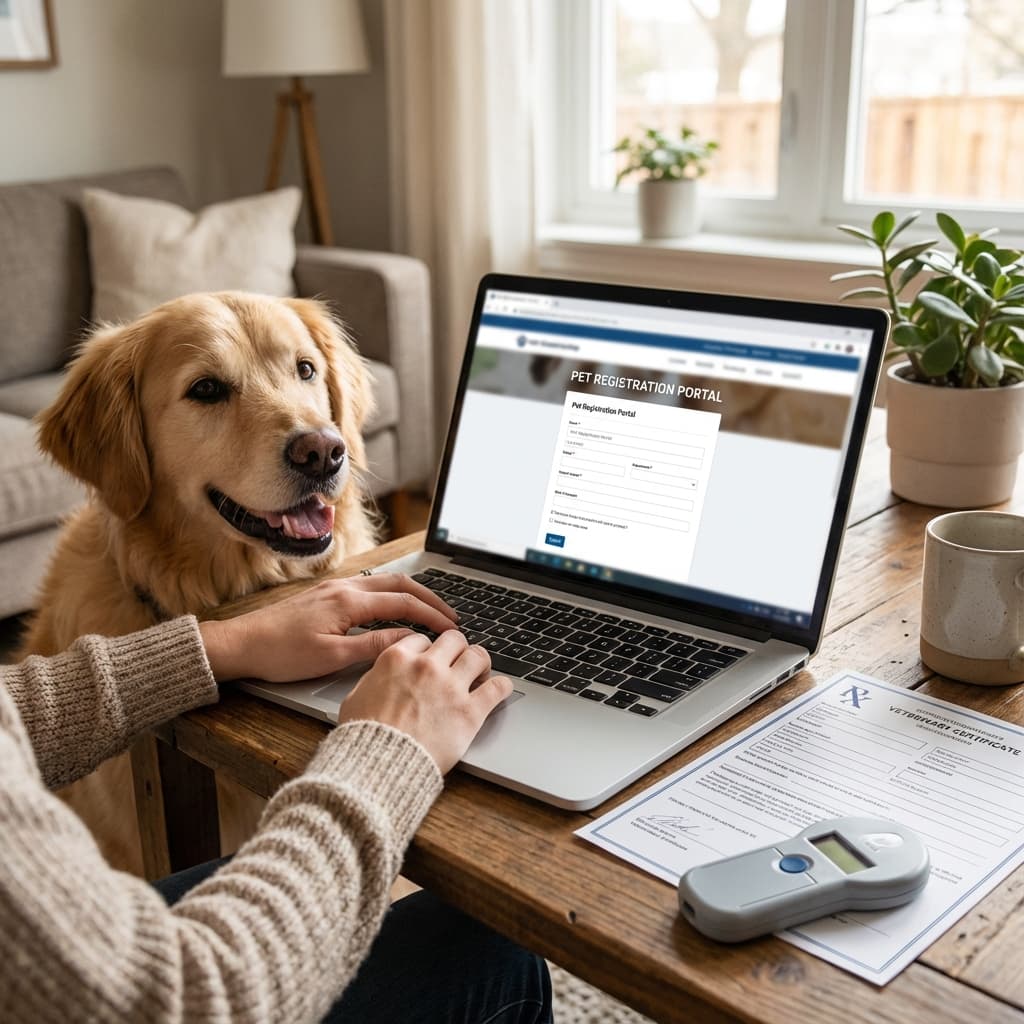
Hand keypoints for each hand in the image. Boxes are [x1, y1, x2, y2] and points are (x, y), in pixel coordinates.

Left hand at [198, 574, 458, 682]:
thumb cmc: (280, 654)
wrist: (241, 644)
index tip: (452, 629)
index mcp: (349, 602)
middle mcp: (344, 588)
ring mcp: (334, 588)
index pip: (403, 604)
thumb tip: (408, 639)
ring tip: (430, 610)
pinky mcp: (326, 594)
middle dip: (430, 599)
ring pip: (385, 583)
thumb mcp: (331, 658)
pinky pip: (369, 587)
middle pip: (400, 585)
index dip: (432, 616)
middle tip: (451, 616)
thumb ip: (373, 646)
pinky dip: (392, 595)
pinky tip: (394, 607)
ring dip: (411, 594)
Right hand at [338, 630, 512, 772]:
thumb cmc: (363, 736)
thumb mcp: (357, 695)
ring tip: (481, 673)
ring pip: (479, 656)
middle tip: (459, 662)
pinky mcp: (470, 711)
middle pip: (455, 640)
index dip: (429, 650)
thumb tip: (384, 674)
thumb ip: (376, 677)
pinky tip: (500, 689)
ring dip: (481, 663)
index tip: (433, 658)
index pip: (423, 639)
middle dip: (457, 650)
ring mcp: (451, 687)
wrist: (379, 765)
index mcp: (398, 659)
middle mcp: (427, 667)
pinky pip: (498, 687)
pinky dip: (502, 686)